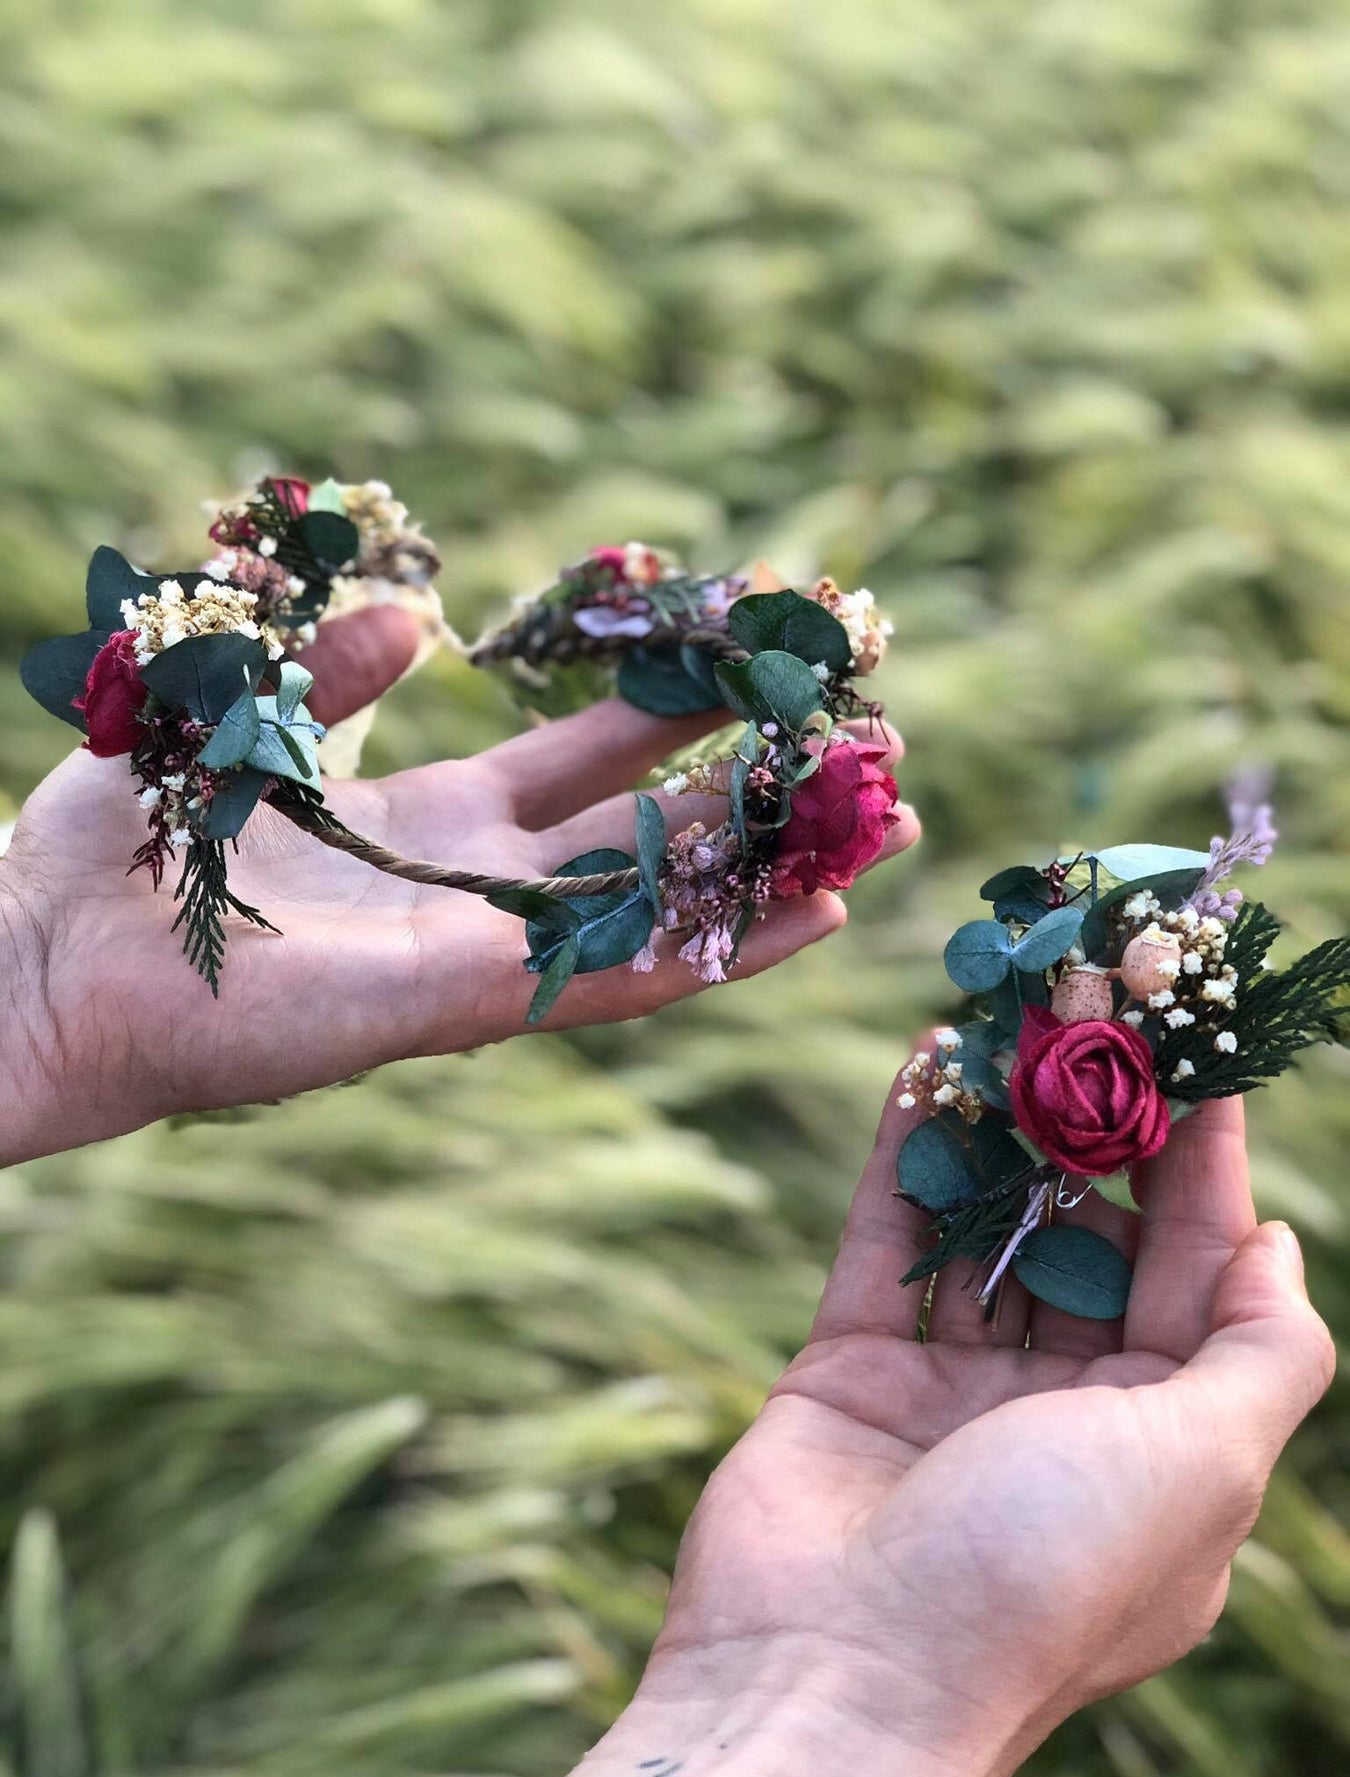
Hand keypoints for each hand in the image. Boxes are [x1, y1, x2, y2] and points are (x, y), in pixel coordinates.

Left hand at [0, 611, 918, 1161]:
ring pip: (659, 915)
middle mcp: (476, 890)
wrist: (49, 955)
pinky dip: (721, 950)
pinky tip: (814, 917)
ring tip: (876, 834)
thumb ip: (341, 668)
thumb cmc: (130, 843)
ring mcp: (482, 952)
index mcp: (429, 822)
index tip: (746, 667)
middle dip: (748, 798)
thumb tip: (417, 612)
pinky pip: (618, 979)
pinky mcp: (465, 1003)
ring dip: (768, 879)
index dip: (665, 719)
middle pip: (647, 838)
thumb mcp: (256, 715)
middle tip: (854, 752)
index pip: (581, 766)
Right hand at [559, 1071, 1332, 1776]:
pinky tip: (921, 1067)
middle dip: (1094, 1130)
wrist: (834, 1672)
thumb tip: (1276, 1242)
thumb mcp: (1202, 1466)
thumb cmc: (1042, 1573)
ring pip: (987, 1231)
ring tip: (1006, 1017)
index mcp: (1160, 1447)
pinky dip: (906, 1155)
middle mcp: (1061, 1414)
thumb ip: (1261, 1351)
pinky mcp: (852, 1368)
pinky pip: (888, 1241)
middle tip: (1091, 1013)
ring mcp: (949, 1391)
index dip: (1203, 1166)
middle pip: (1089, 1241)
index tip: (1199, 1055)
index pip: (1194, 1275)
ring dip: (999, 1128)